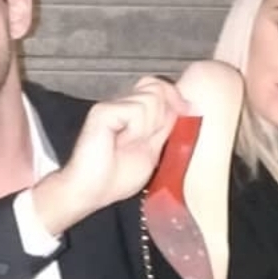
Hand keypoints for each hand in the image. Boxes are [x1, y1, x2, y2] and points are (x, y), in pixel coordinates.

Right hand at [34, 76, 189, 233]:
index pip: (160, 87)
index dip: (175, 97)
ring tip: (131, 142)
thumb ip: (166, 127)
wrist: (91, 191)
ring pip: (151, 98)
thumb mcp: (153, 150)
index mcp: (133, 111)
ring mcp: (111, 105)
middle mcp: (121, 103)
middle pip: (157, 87)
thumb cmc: (116, 177)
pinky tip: (122, 141)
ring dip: (148, 126)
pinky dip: (136, 129)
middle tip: (148, 138)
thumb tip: (187, 106)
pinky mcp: (102, 111)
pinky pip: (136, 110)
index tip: (187, 112)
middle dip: (162, 114)